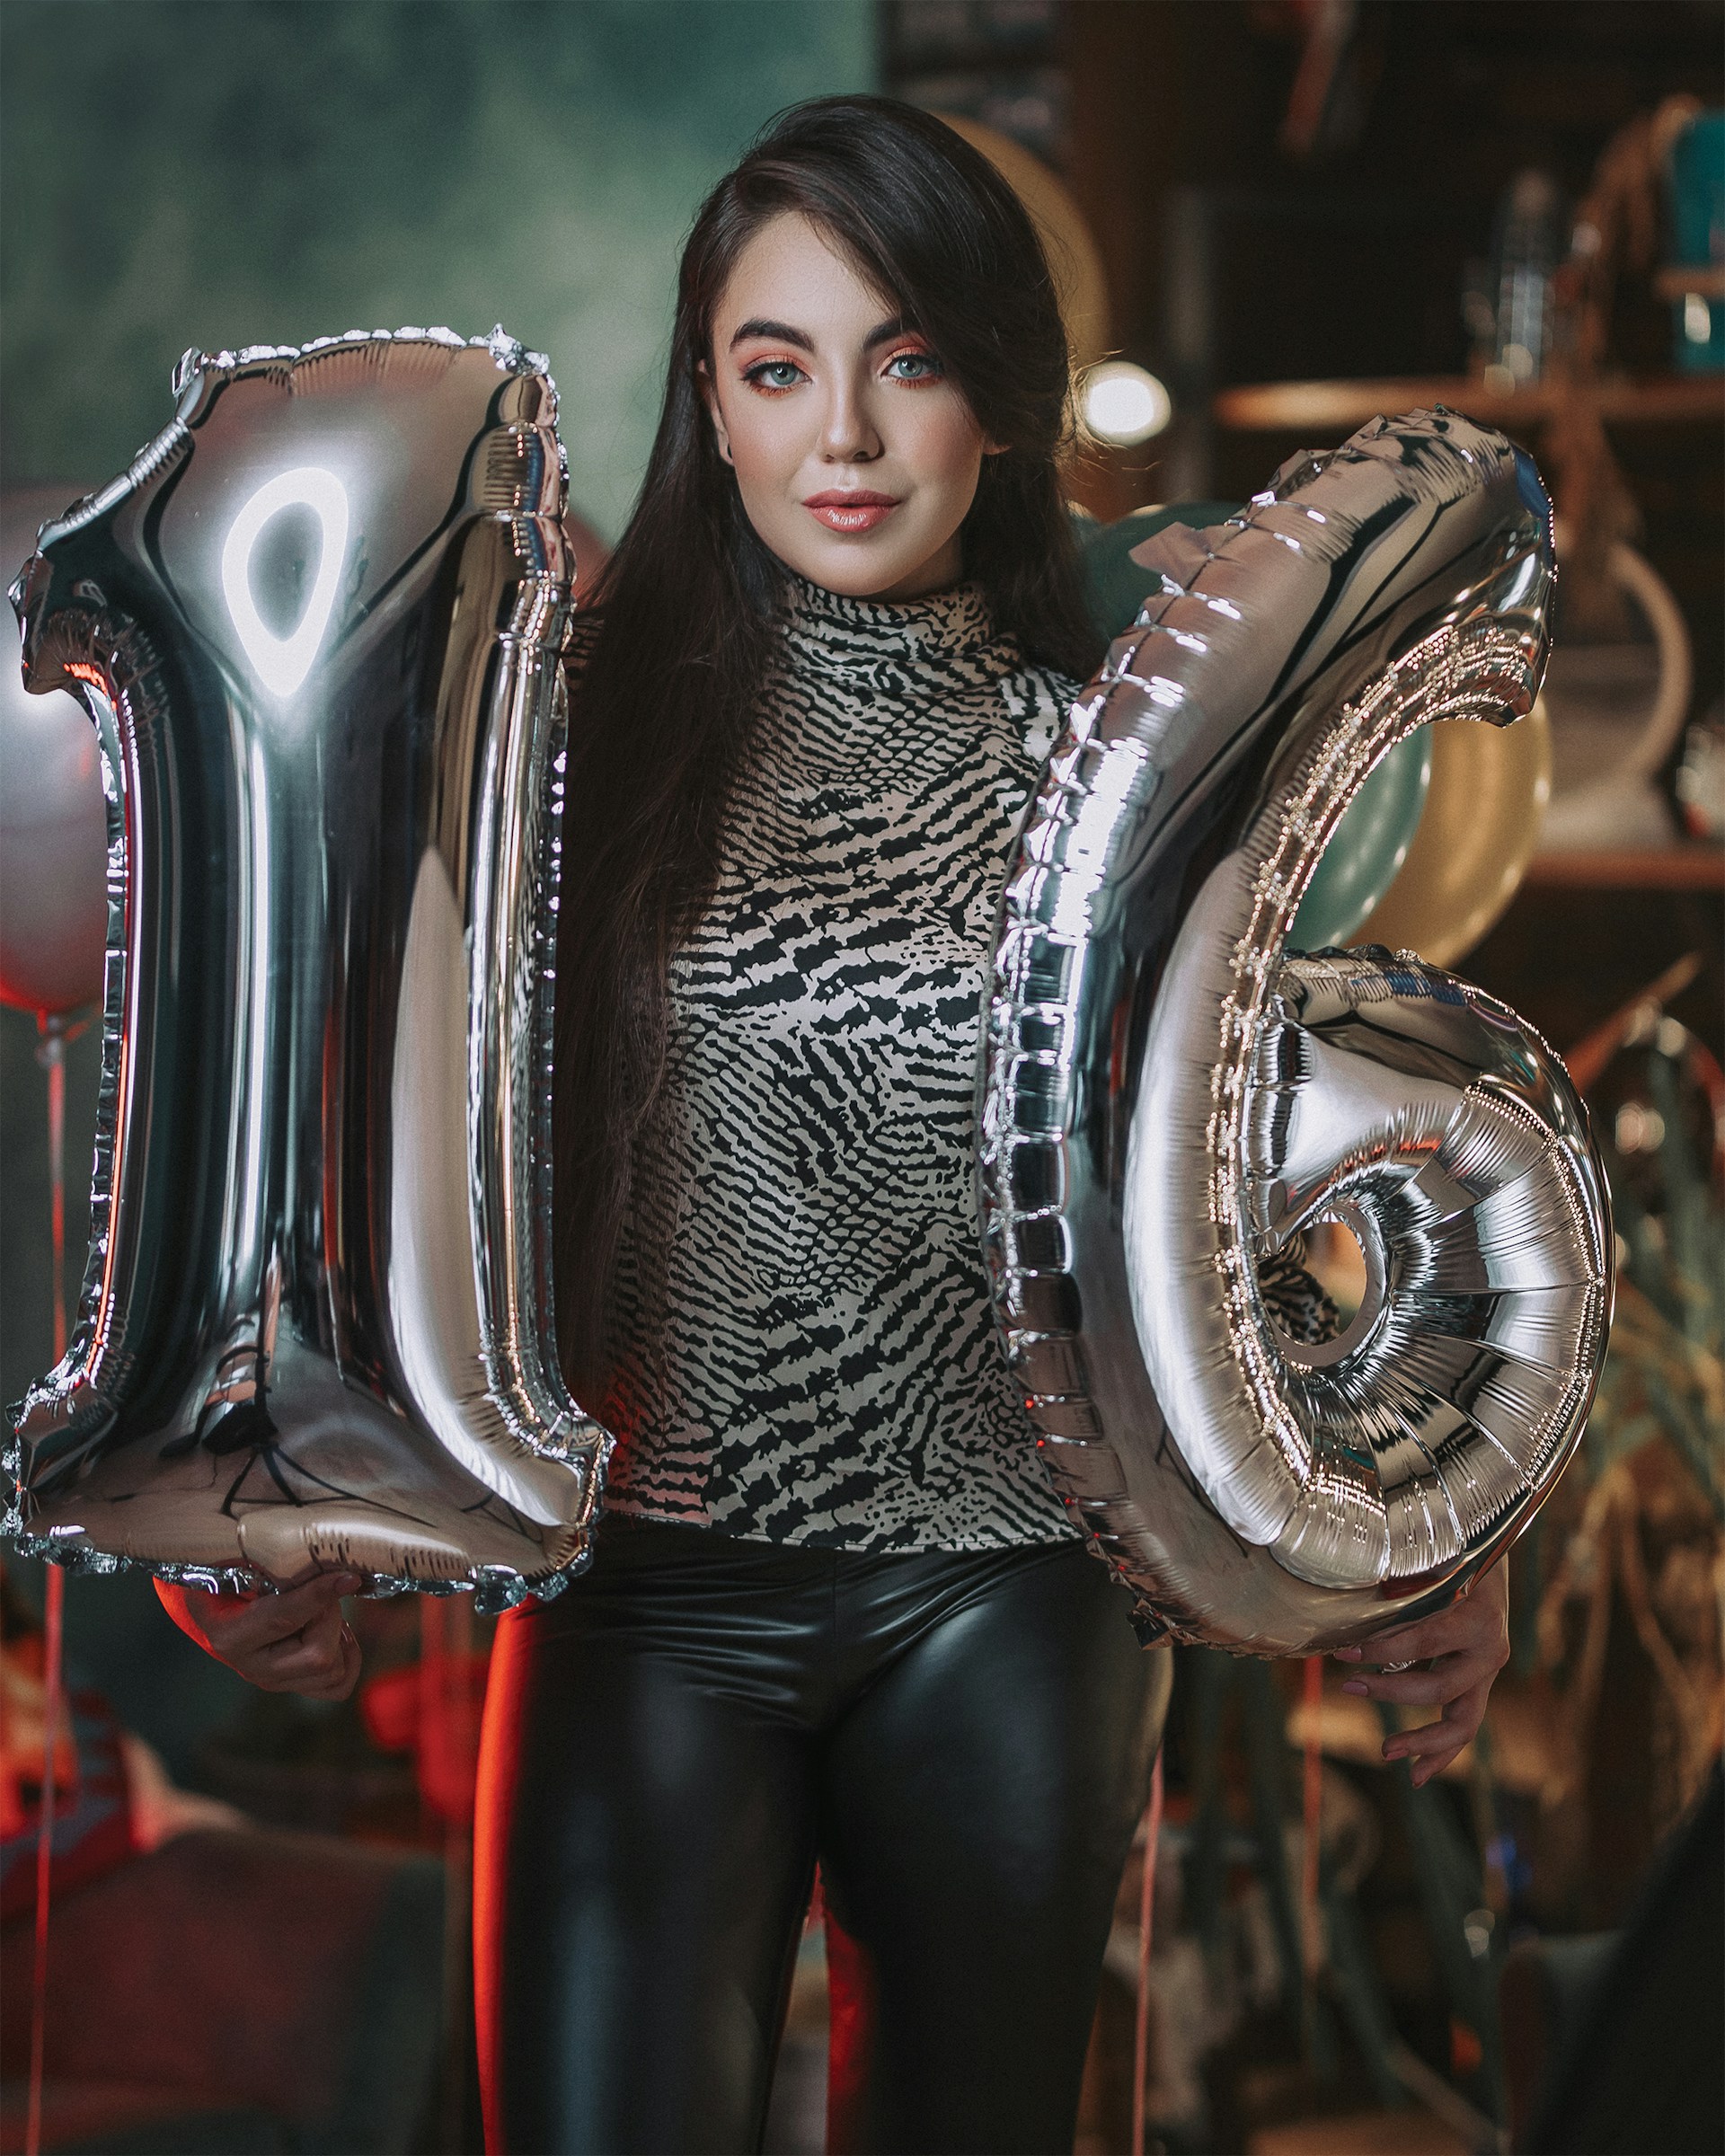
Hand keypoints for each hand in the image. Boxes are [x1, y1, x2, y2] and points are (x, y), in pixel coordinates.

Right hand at [155, 1571, 362, 1699]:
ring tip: (323, 1609)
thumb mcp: (234, 1563)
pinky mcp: (292, 1685)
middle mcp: (251, 1667)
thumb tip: (317, 1554)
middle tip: (323, 1589)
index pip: (284, 1619)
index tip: (348, 1578)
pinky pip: (338, 1686)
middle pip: (318, 1654)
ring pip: (332, 1671)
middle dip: (331, 1615)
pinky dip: (348, 1659)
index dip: (319, 1596)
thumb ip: (270, 1560)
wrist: (211, 1609)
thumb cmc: (225, 1579)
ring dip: (338, 1634)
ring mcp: (272, 1681)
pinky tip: (336, 1633)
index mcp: (229, 1635)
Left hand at [1332, 1560, 1508, 1787]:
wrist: (1490, 1545)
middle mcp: (1488, 1649)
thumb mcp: (1426, 1561)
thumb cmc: (1450, 1550)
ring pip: (1462, 1723)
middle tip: (1351, 1688)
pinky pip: (1463, 1724)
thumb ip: (1399, 1585)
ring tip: (1385, 1753)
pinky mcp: (1480, 1682)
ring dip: (1422, 1742)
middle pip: (1440, 1689)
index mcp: (1477, 1617)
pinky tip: (1416, 1773)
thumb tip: (1348, 1612)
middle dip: (1391, 1693)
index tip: (1343, 1652)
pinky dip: (1441, 1751)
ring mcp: (1487, 1670)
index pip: (1423, 1643)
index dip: (1381, 1651)